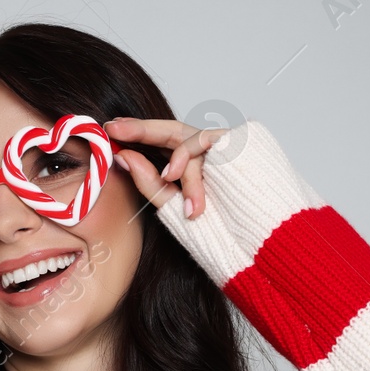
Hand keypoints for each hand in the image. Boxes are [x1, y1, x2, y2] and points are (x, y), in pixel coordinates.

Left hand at [103, 117, 228, 218]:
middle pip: (171, 131)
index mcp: (192, 164)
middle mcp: (207, 152)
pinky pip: (205, 141)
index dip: (136, 133)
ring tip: (167, 179)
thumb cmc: (220, 228)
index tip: (109, 129)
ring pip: (188, 142)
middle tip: (115, 129)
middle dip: (142, 130)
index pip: (162, 142)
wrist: (260, 241)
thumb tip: (124, 157)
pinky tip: (174, 173)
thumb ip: (150, 183)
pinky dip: (187, 157)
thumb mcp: (173, 207)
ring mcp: (224, 146)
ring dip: (175, 164)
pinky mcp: (238, 142)